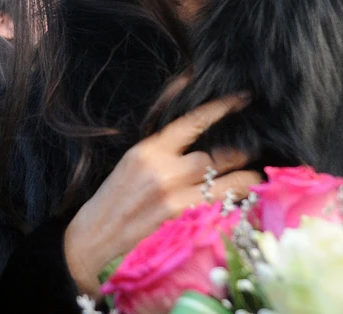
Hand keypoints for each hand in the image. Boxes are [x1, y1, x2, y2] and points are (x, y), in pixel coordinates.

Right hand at [63, 92, 259, 297]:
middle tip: (245, 157)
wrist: (93, 242)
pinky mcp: (185, 227)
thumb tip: (188, 112)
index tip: (241, 99)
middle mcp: (163, 173)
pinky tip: (241, 206)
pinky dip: (236, 206)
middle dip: (234, 157)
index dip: (222, 108)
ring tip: (249, 181)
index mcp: (148, 152)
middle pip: (216, 156)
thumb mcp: (132, 162)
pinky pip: (224, 210)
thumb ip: (163, 144)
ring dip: (244, 181)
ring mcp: (176, 201)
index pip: (193, 122)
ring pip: (229, 183)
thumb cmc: (113, 201)